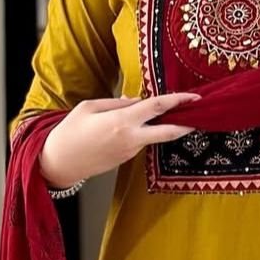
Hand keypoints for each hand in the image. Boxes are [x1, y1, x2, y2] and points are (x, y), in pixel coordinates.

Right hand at [40, 91, 202, 187]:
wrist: (60, 163)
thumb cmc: (69, 132)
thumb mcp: (89, 107)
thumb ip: (116, 103)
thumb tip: (135, 101)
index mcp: (122, 121)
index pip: (158, 107)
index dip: (179, 100)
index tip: (195, 96)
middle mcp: (131, 138)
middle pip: (168, 132)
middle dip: (186, 124)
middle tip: (199, 115)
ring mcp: (129, 151)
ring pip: (152, 136)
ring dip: (159, 126)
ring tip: (158, 113)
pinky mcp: (125, 159)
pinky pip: (139, 141)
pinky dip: (142, 133)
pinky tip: (133, 126)